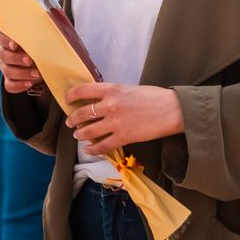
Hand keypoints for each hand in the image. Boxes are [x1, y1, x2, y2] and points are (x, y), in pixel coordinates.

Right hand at [0, 32, 42, 93]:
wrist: (42, 64)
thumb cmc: (40, 47)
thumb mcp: (40, 41)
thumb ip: (39, 39)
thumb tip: (46, 41)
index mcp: (8, 40)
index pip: (1, 38)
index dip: (6, 41)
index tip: (15, 45)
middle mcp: (4, 53)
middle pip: (3, 55)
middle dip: (16, 58)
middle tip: (30, 61)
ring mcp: (5, 68)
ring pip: (7, 71)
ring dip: (22, 73)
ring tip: (36, 73)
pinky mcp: (9, 81)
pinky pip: (9, 86)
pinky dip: (19, 85)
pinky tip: (30, 83)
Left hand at [64, 81, 184, 156]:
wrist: (172, 110)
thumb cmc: (153, 97)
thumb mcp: (129, 89)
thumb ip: (113, 94)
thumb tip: (98, 101)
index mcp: (112, 89)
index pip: (82, 90)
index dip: (70, 96)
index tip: (67, 100)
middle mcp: (110, 105)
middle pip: (82, 113)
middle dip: (73, 119)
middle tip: (71, 123)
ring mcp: (115, 122)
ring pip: (88, 131)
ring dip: (80, 134)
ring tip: (78, 135)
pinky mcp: (123, 137)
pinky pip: (101, 146)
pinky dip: (92, 149)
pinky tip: (89, 150)